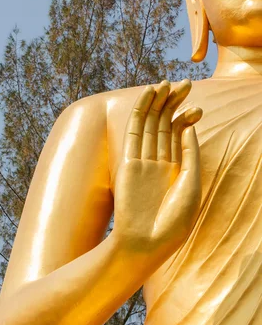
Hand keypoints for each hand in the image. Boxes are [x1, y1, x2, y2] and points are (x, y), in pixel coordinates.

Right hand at [112, 80, 201, 266]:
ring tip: (165, 82)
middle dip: (173, 103)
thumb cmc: (174, 221)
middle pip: (165, 124)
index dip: (187, 118)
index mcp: (176, 169)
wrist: (146, 242)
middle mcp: (158, 161)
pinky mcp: (127, 161)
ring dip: (157, 102)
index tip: (196, 107)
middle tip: (184, 83)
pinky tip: (147, 95)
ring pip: (150, 123)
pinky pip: (134, 131)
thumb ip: (189, 154)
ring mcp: (142, 160)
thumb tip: (187, 126)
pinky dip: (140, 111)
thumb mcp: (191, 185)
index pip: (180, 135)